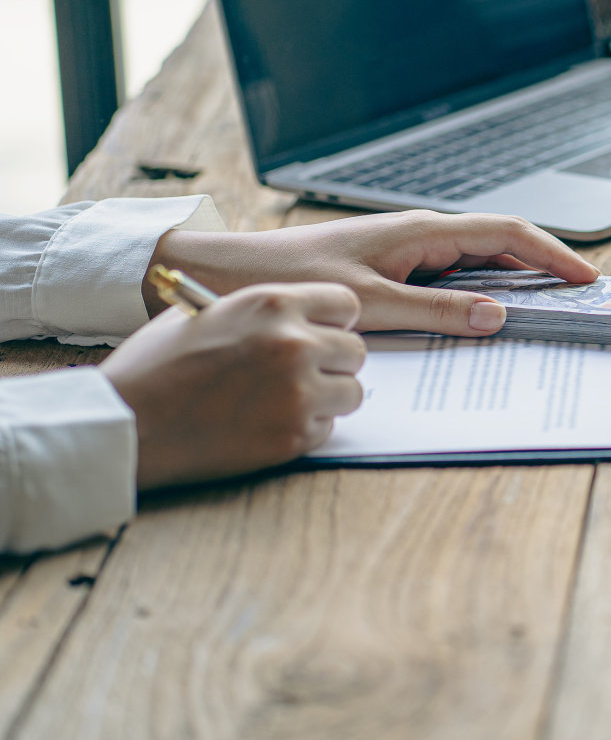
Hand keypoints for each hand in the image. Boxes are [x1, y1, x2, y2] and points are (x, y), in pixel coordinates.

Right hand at [102, 283, 365, 489]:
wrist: (126, 423)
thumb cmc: (155, 365)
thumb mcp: (207, 313)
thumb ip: (261, 312)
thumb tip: (300, 316)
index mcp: (272, 304)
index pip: (346, 303)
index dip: (335, 321)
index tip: (323, 333)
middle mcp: (293, 343)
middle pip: (356, 350)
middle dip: (334, 362)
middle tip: (303, 374)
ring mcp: (297, 392)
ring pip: (351, 392)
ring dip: (327, 398)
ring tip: (284, 400)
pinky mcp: (293, 436)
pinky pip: (328, 427)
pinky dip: (306, 429)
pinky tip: (266, 424)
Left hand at [146, 210, 599, 335]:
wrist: (233, 271)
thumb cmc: (296, 281)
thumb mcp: (371, 305)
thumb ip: (437, 313)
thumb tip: (498, 316)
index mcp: (423, 231)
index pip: (508, 234)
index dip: (553, 254)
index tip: (587, 278)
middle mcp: (421, 234)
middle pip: (501, 246)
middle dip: (544, 268)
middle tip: (580, 299)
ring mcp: (409, 250)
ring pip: (478, 263)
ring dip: (514, 283)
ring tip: (548, 309)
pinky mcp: (394, 267)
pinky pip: (452, 278)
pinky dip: (479, 295)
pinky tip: (487, 321)